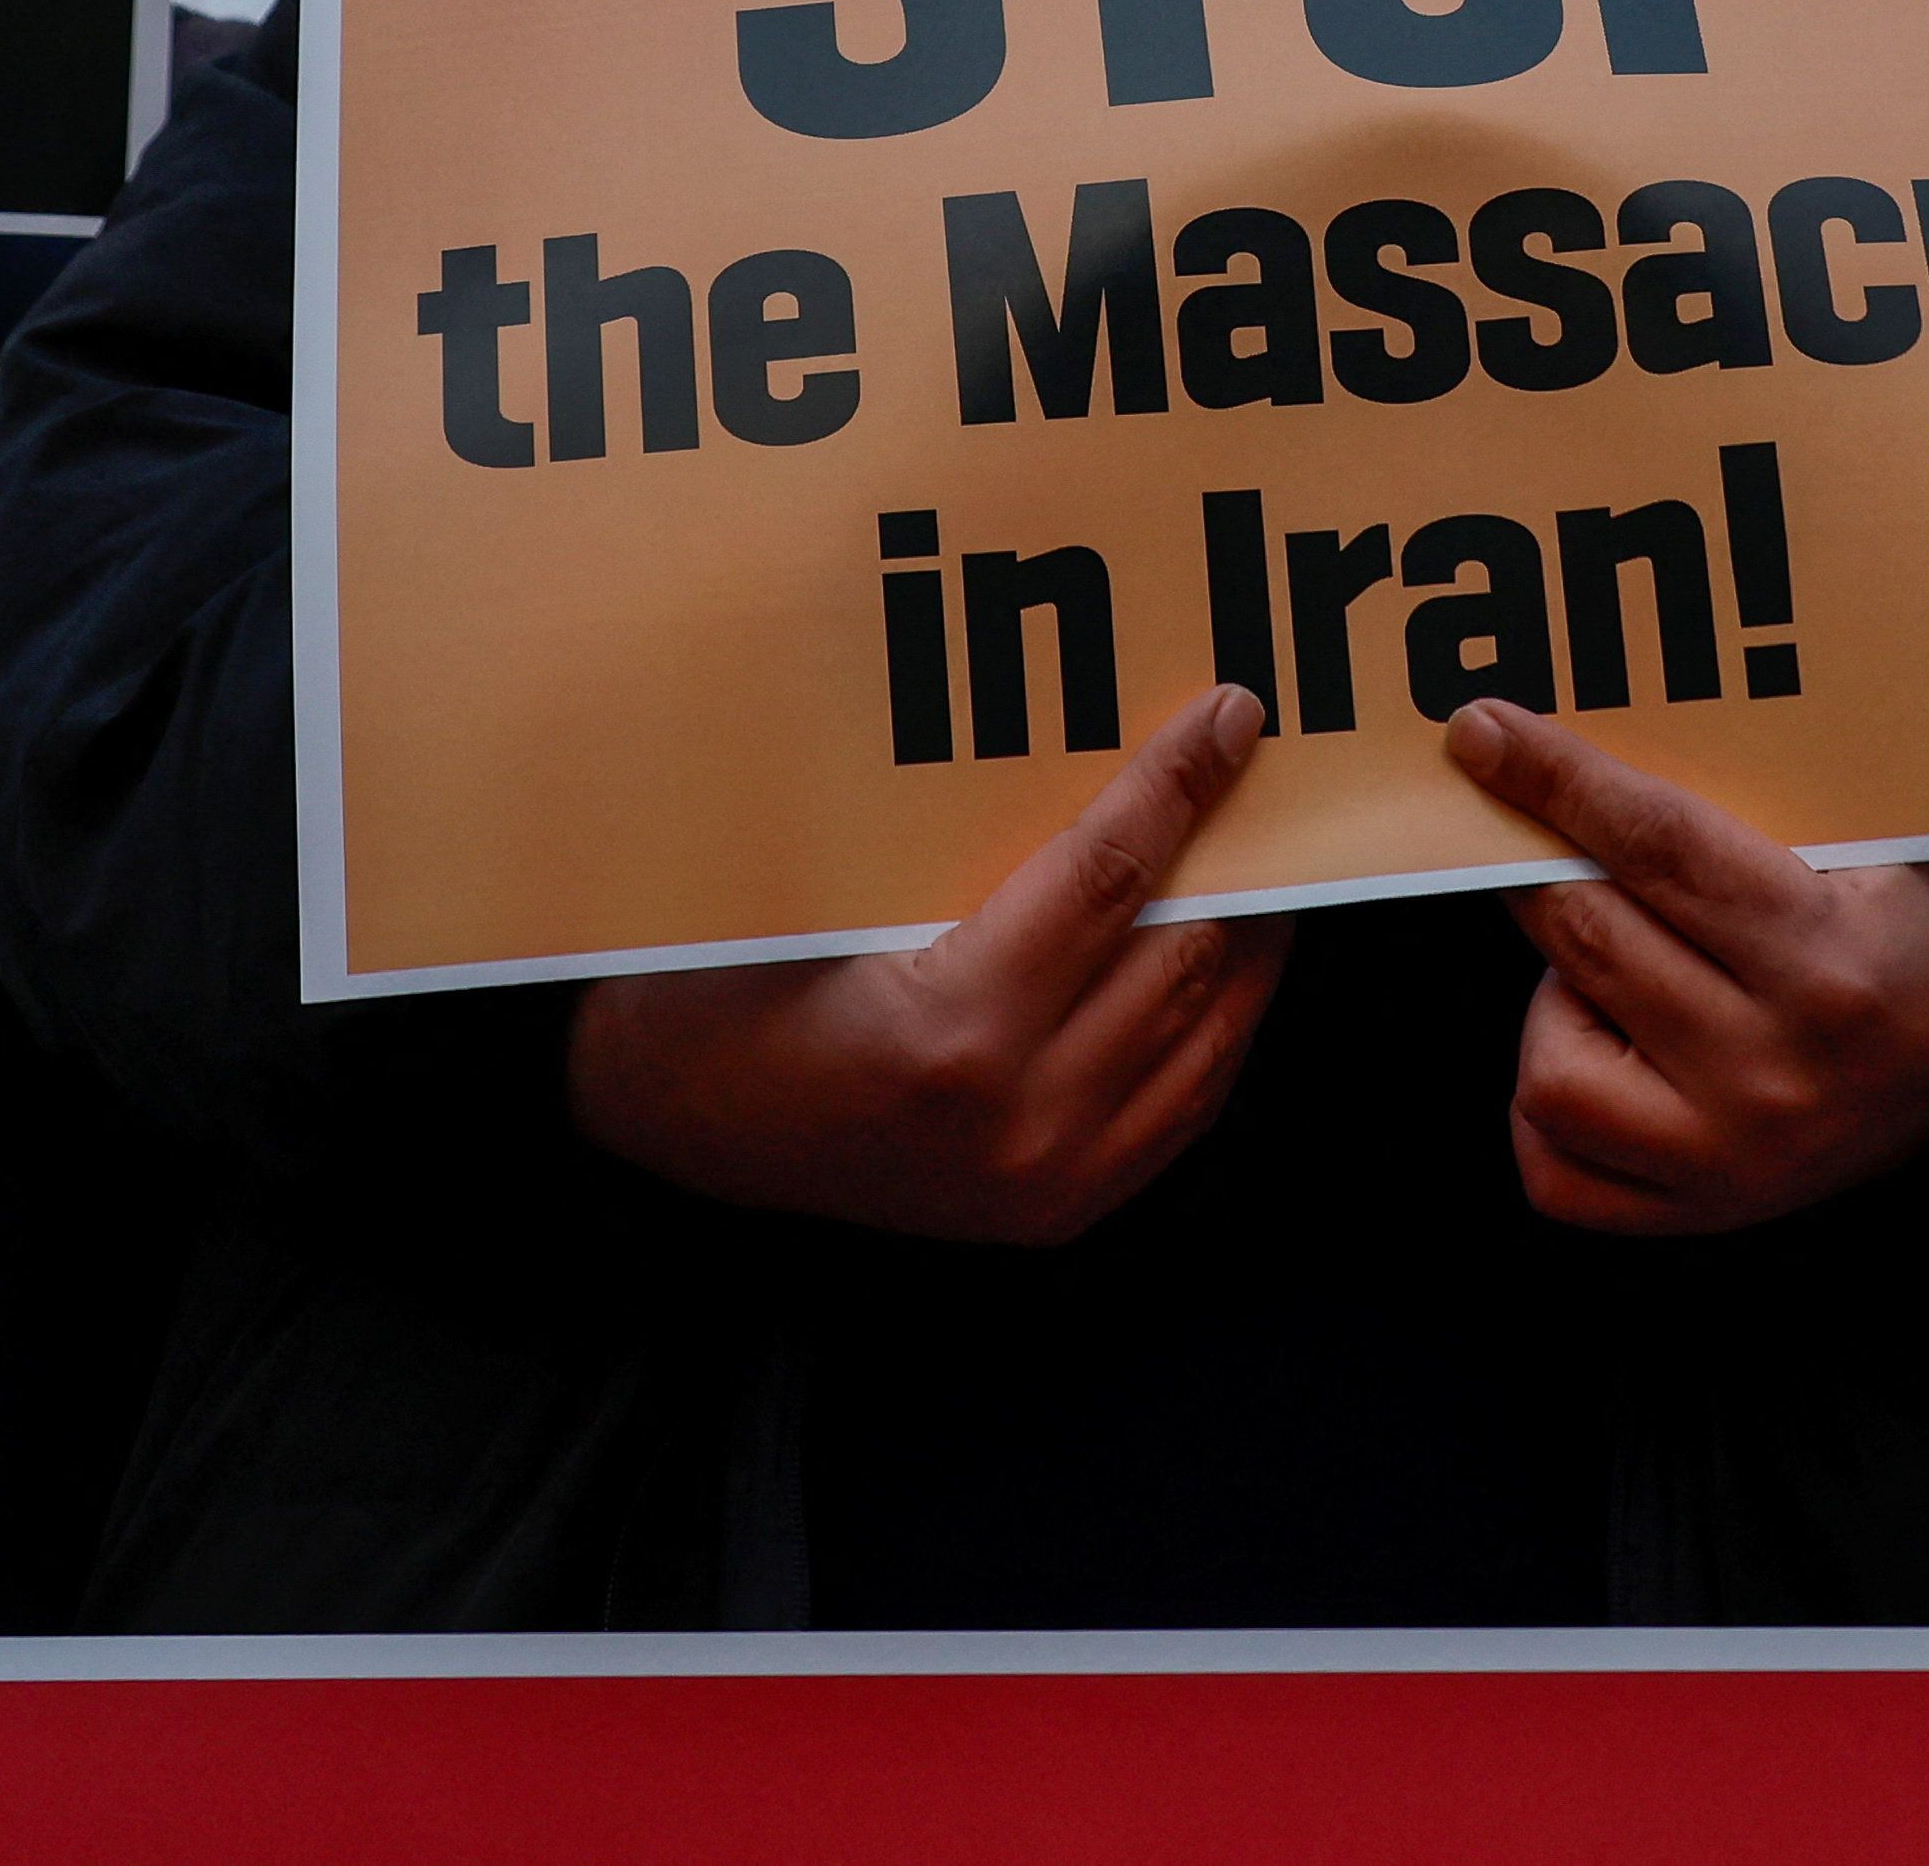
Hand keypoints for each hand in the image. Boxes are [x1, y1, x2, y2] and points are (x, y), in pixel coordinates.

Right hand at [568, 686, 1287, 1244]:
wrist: (668, 1127)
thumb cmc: (729, 986)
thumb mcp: (826, 888)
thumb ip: (956, 827)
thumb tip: (1080, 728)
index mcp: (956, 1029)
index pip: (1111, 875)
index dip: (1178, 783)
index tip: (1228, 716)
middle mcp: (1020, 1119)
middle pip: (1182, 953)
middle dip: (1231, 851)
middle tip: (1259, 772)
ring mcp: (1047, 1181)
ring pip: (1207, 1032)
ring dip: (1245, 937)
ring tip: (1260, 851)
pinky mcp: (1056, 1212)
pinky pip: (1185, 1104)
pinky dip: (1218, 1023)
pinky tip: (1224, 956)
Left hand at [1444, 699, 1928, 1235]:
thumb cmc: (1911, 923)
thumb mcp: (1873, 835)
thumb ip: (1748, 790)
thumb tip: (1588, 733)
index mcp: (1827, 960)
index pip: (1656, 846)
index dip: (1556, 779)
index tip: (1481, 732)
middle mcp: (1775, 1071)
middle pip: (1587, 933)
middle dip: (1540, 867)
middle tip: (1547, 837)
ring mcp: (1731, 1158)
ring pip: (1549, 1061)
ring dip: (1558, 994)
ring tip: (1616, 968)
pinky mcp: (1699, 1211)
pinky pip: (1553, 1166)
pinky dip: (1551, 1101)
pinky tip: (1602, 1047)